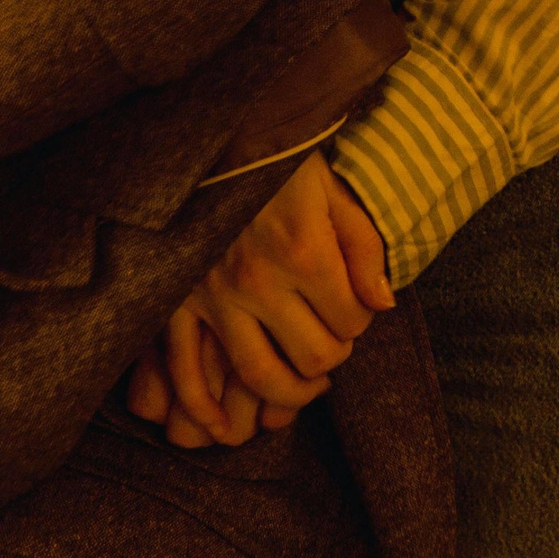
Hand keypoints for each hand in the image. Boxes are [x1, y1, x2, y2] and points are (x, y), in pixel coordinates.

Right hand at [125, 151, 392, 448]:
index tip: (353, 309)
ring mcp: (212, 295)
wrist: (210, 133)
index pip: (350, 321)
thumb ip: (363, 247)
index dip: (360, 322)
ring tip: (303, 382)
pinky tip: (224, 424)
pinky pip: (184, 369)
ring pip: (258, 374)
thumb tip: (384, 304)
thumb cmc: (278, 158)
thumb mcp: (332, 188)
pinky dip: (203, 406)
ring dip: (288, 392)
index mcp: (304, 251)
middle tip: (333, 347)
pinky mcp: (175, 301)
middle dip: (332, 359)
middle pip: (312, 355)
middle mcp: (259, 280)